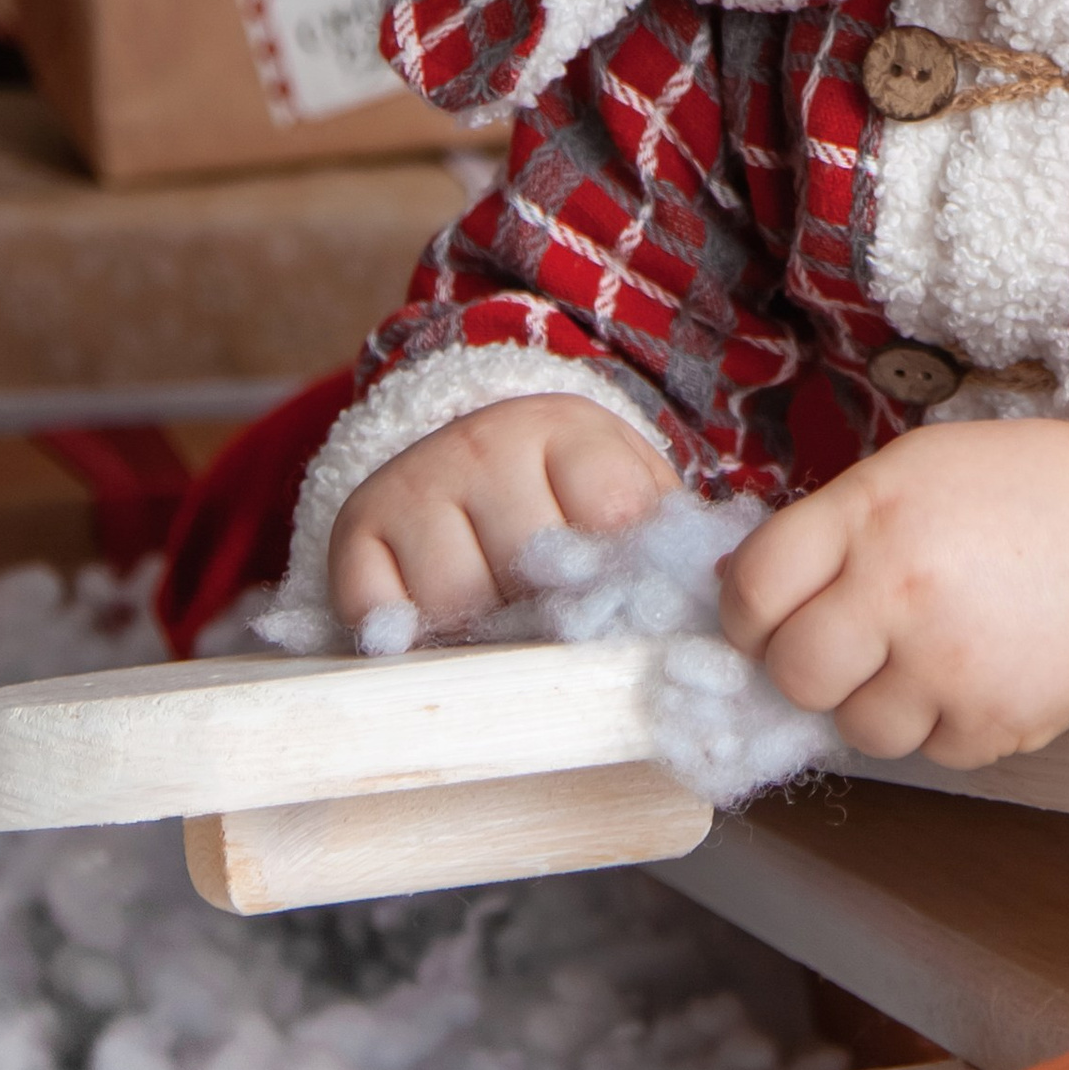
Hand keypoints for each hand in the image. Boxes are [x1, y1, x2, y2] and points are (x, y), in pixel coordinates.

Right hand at [328, 394, 678, 634]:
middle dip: (551, 610)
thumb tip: (712, 598)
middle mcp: (484, 443)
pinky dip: (410, 639)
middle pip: (530, 564)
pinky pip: (382, 616)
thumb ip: (667, 540)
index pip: (612, 513)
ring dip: (484, 632)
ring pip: (457, 599)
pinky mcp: (356, 529)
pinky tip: (437, 626)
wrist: (472, 462)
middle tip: (557, 618)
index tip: (622, 602)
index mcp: (570, 430)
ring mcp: (415, 482)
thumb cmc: (568, 501)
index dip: (622, 575)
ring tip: (501, 618)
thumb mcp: (630, 495)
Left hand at [719, 414, 1068, 768]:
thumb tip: (736, 593)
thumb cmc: (1014, 493)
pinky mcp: (996, 722)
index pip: (750, 594)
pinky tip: (977, 671)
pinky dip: (944, 723)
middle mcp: (900, 592)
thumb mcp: (906, 473)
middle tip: (847, 644)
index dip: (748, 615)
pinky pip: (930, 752)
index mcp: (868, 517)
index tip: (771, 618)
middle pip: (793, 674)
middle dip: (807, 667)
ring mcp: (949, 665)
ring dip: (877, 702)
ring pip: (857, 729)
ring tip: (925, 655)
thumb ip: (821, 530)